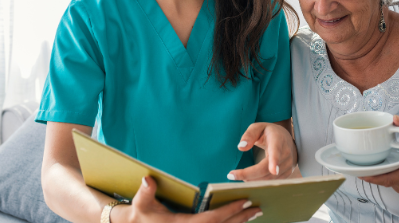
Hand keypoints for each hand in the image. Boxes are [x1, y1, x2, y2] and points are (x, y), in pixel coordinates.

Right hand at [111, 176, 262, 222]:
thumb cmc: (142, 216)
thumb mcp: (140, 204)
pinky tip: (240, 221)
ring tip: (255, 213)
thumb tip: (148, 180)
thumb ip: (145, 193)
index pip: (211, 220)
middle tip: (258, 207)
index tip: (245, 201)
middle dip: (240, 218)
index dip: (229, 212)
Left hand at [227, 122, 296, 181]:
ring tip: (238, 176)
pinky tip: (249, 179)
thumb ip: (249, 134)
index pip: (276, 151)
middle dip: (250, 174)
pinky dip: (259, 182)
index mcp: (278, 140)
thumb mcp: (258, 127)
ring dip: (252, 179)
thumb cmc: (268, 133)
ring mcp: (288, 165)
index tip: (273, 170)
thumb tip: (241, 147)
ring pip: (269, 178)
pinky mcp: (287, 174)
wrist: (285, 140)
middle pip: (268, 169)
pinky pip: (272, 182)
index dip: (275, 161)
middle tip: (231, 175)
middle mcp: (286, 154)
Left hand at [360, 116, 398, 193]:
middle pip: (384, 182)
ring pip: (386, 183)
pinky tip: (377, 168)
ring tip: (364, 165)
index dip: (373, 177)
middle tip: (357, 166)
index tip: (361, 173)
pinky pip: (389, 183)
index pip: (389, 179)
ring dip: (375, 175)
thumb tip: (395, 119)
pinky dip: (382, 176)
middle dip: (370, 175)